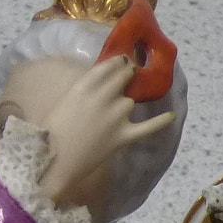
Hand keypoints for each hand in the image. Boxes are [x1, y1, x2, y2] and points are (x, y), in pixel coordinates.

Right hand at [39, 56, 177, 209]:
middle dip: (128, 75)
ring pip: (130, 101)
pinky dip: (161, 121)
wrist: (54, 161)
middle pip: (126, 76)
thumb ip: (84, 89)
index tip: (123, 62)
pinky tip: (171, 115)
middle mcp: (105, 95)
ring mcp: (117, 115)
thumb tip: (101, 85)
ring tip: (116, 114)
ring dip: (125, 104)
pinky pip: (149, 126)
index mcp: (86, 85)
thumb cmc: (51, 131)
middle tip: (128, 78)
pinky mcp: (124, 135)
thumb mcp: (65, 100)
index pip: (111, 64)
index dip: (119, 61)